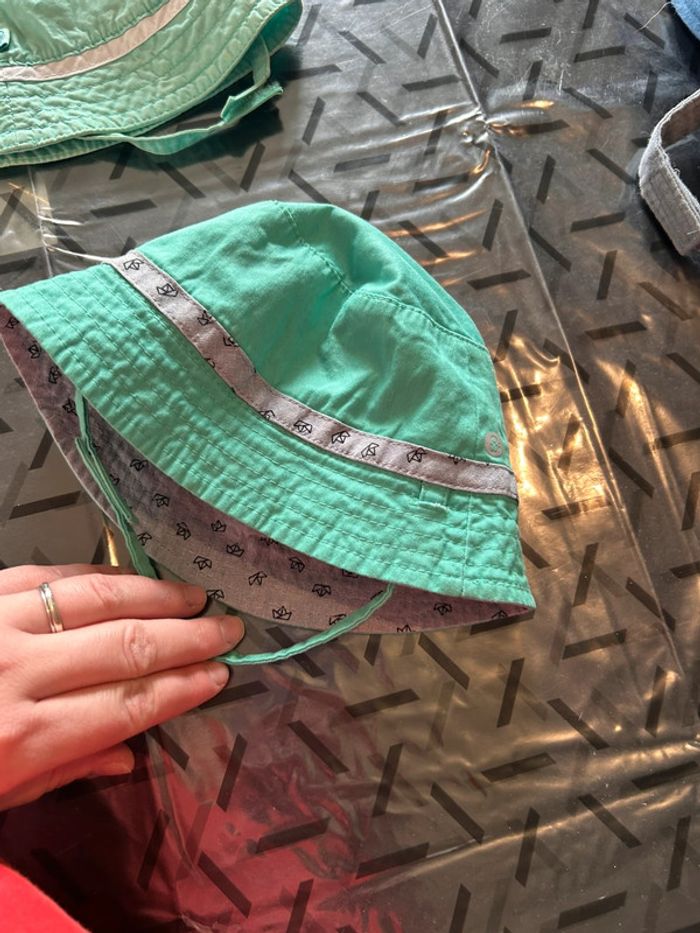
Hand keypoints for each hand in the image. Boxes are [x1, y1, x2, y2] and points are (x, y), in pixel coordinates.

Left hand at [0, 563, 242, 808]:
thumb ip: (59, 771)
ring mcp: (1, 623)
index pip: (128, 704)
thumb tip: (125, 756)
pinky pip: (53, 573)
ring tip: (193, 597)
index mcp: (25, 736)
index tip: (219, 674)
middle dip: (187, 638)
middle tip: (227, 629)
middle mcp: (20, 672)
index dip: (181, 687)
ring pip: (98, 599)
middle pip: (127, 646)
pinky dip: (100, 574)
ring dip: (155, 596)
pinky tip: (132, 578)